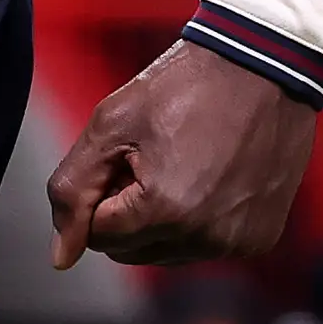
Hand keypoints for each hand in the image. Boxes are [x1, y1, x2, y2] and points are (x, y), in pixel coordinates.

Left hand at [47, 41, 316, 266]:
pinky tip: (212, 176)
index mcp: (163, 210)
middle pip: (131, 251)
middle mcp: (204, 238)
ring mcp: (236, 243)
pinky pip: (205, 248)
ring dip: (161, 221)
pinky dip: (198, 222)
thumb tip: (61, 258)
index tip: (126, 155)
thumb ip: (73, 191)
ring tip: (183, 164)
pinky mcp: (258, 239)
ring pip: (166, 254)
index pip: (98, 236)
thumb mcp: (111, 124)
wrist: (261, 66)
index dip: (103, 192)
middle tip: (153, 157)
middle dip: (128, 212)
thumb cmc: (183, 86)